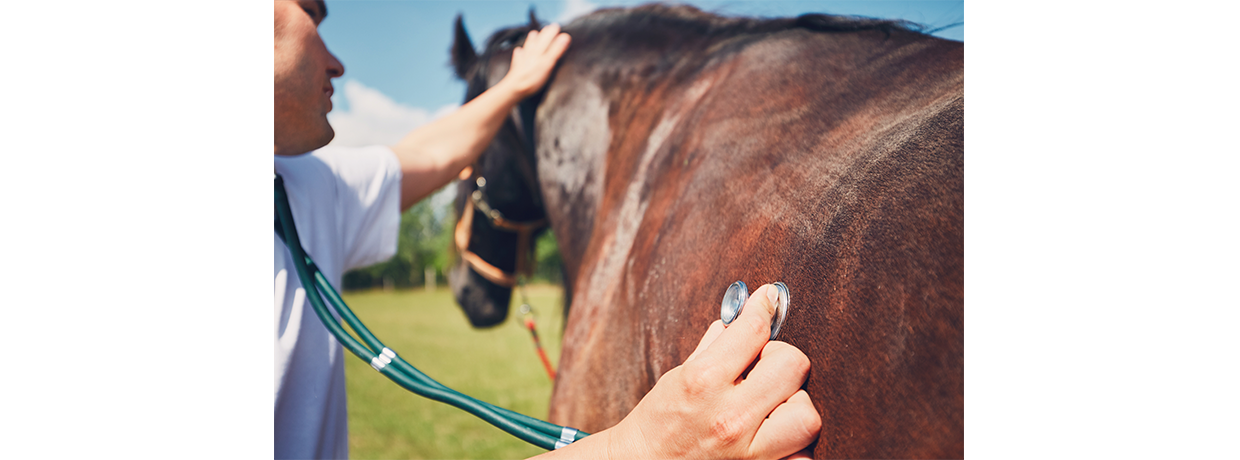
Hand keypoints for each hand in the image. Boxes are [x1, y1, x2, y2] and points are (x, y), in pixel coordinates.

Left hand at [498, 24, 570, 98]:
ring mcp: (523, 60)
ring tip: (533, 34)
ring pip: (527, 46)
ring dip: (531, 40)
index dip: (552, 32)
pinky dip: (519, 53)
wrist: (515, 88)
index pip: (547, 39)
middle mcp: (530, 53)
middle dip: (543, 34)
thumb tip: (565, 37)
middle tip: (548, 28)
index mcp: (539, 51)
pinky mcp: (517, 67)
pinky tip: (518, 51)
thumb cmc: (533, 77)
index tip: (557, 26)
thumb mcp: (548, 63)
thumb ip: (556, 50)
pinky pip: (518, 57)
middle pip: (537, 41)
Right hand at [605, 284, 821, 458]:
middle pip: (793, 366)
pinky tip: (776, 438)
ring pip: (807, 417)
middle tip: (763, 369)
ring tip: (774, 407)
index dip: (764, 306)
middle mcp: (729, 417)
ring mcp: (748, 453)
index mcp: (703, 382)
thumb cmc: (659, 423)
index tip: (768, 299)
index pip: (754, 329)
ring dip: (795, 406)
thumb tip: (746, 313)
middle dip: (780, 360)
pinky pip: (804, 458)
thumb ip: (716, 344)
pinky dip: (796, 447)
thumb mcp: (679, 375)